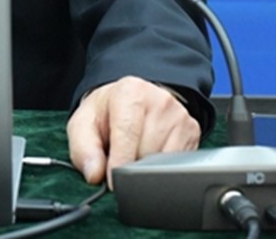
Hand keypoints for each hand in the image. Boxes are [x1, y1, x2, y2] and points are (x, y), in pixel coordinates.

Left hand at [66, 75, 201, 186]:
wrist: (128, 102)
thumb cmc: (106, 114)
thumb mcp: (83, 125)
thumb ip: (83, 149)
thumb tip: (95, 174)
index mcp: (131, 92)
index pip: (127, 133)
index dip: (119, 162)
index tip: (113, 182)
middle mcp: (160, 100)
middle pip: (146, 151)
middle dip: (130, 165)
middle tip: (118, 158)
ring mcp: (179, 115)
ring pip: (164, 161)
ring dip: (147, 167)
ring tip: (135, 152)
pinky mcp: (192, 130)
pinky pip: (179, 163)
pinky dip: (162, 166)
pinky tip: (151, 153)